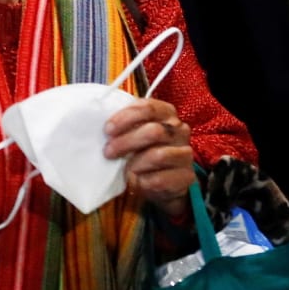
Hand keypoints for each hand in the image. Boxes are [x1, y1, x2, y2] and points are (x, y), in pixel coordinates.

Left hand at [105, 96, 194, 217]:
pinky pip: (161, 179)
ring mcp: (185, 153)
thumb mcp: (134, 133)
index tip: (108, 130)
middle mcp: (179, 130)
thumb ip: (124, 126)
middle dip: (126, 142)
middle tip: (108, 152)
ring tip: (124, 169)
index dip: (125, 118)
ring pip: (158, 155)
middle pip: (153, 131)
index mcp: (166, 113)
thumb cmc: (143, 151)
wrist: (163, 181)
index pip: (148, 108)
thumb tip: (101, 126)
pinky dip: (143, 181)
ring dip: (135, 164)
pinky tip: (136, 181)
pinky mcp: (187, 176)